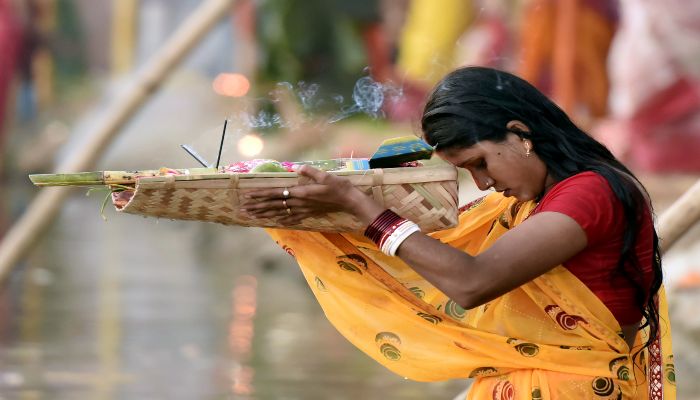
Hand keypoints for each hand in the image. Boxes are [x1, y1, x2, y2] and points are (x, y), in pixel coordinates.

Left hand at [241, 165, 375, 225]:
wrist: (349, 200)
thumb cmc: (338, 186)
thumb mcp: (325, 175)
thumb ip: (310, 172)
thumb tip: (296, 167)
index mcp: (299, 193)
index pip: (275, 194)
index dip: (260, 195)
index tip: (248, 196)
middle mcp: (298, 203)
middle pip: (273, 205)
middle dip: (257, 206)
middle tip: (242, 208)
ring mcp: (302, 210)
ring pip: (278, 212)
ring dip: (264, 214)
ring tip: (251, 215)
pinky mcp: (308, 213)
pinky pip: (290, 218)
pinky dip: (279, 219)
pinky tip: (272, 221)